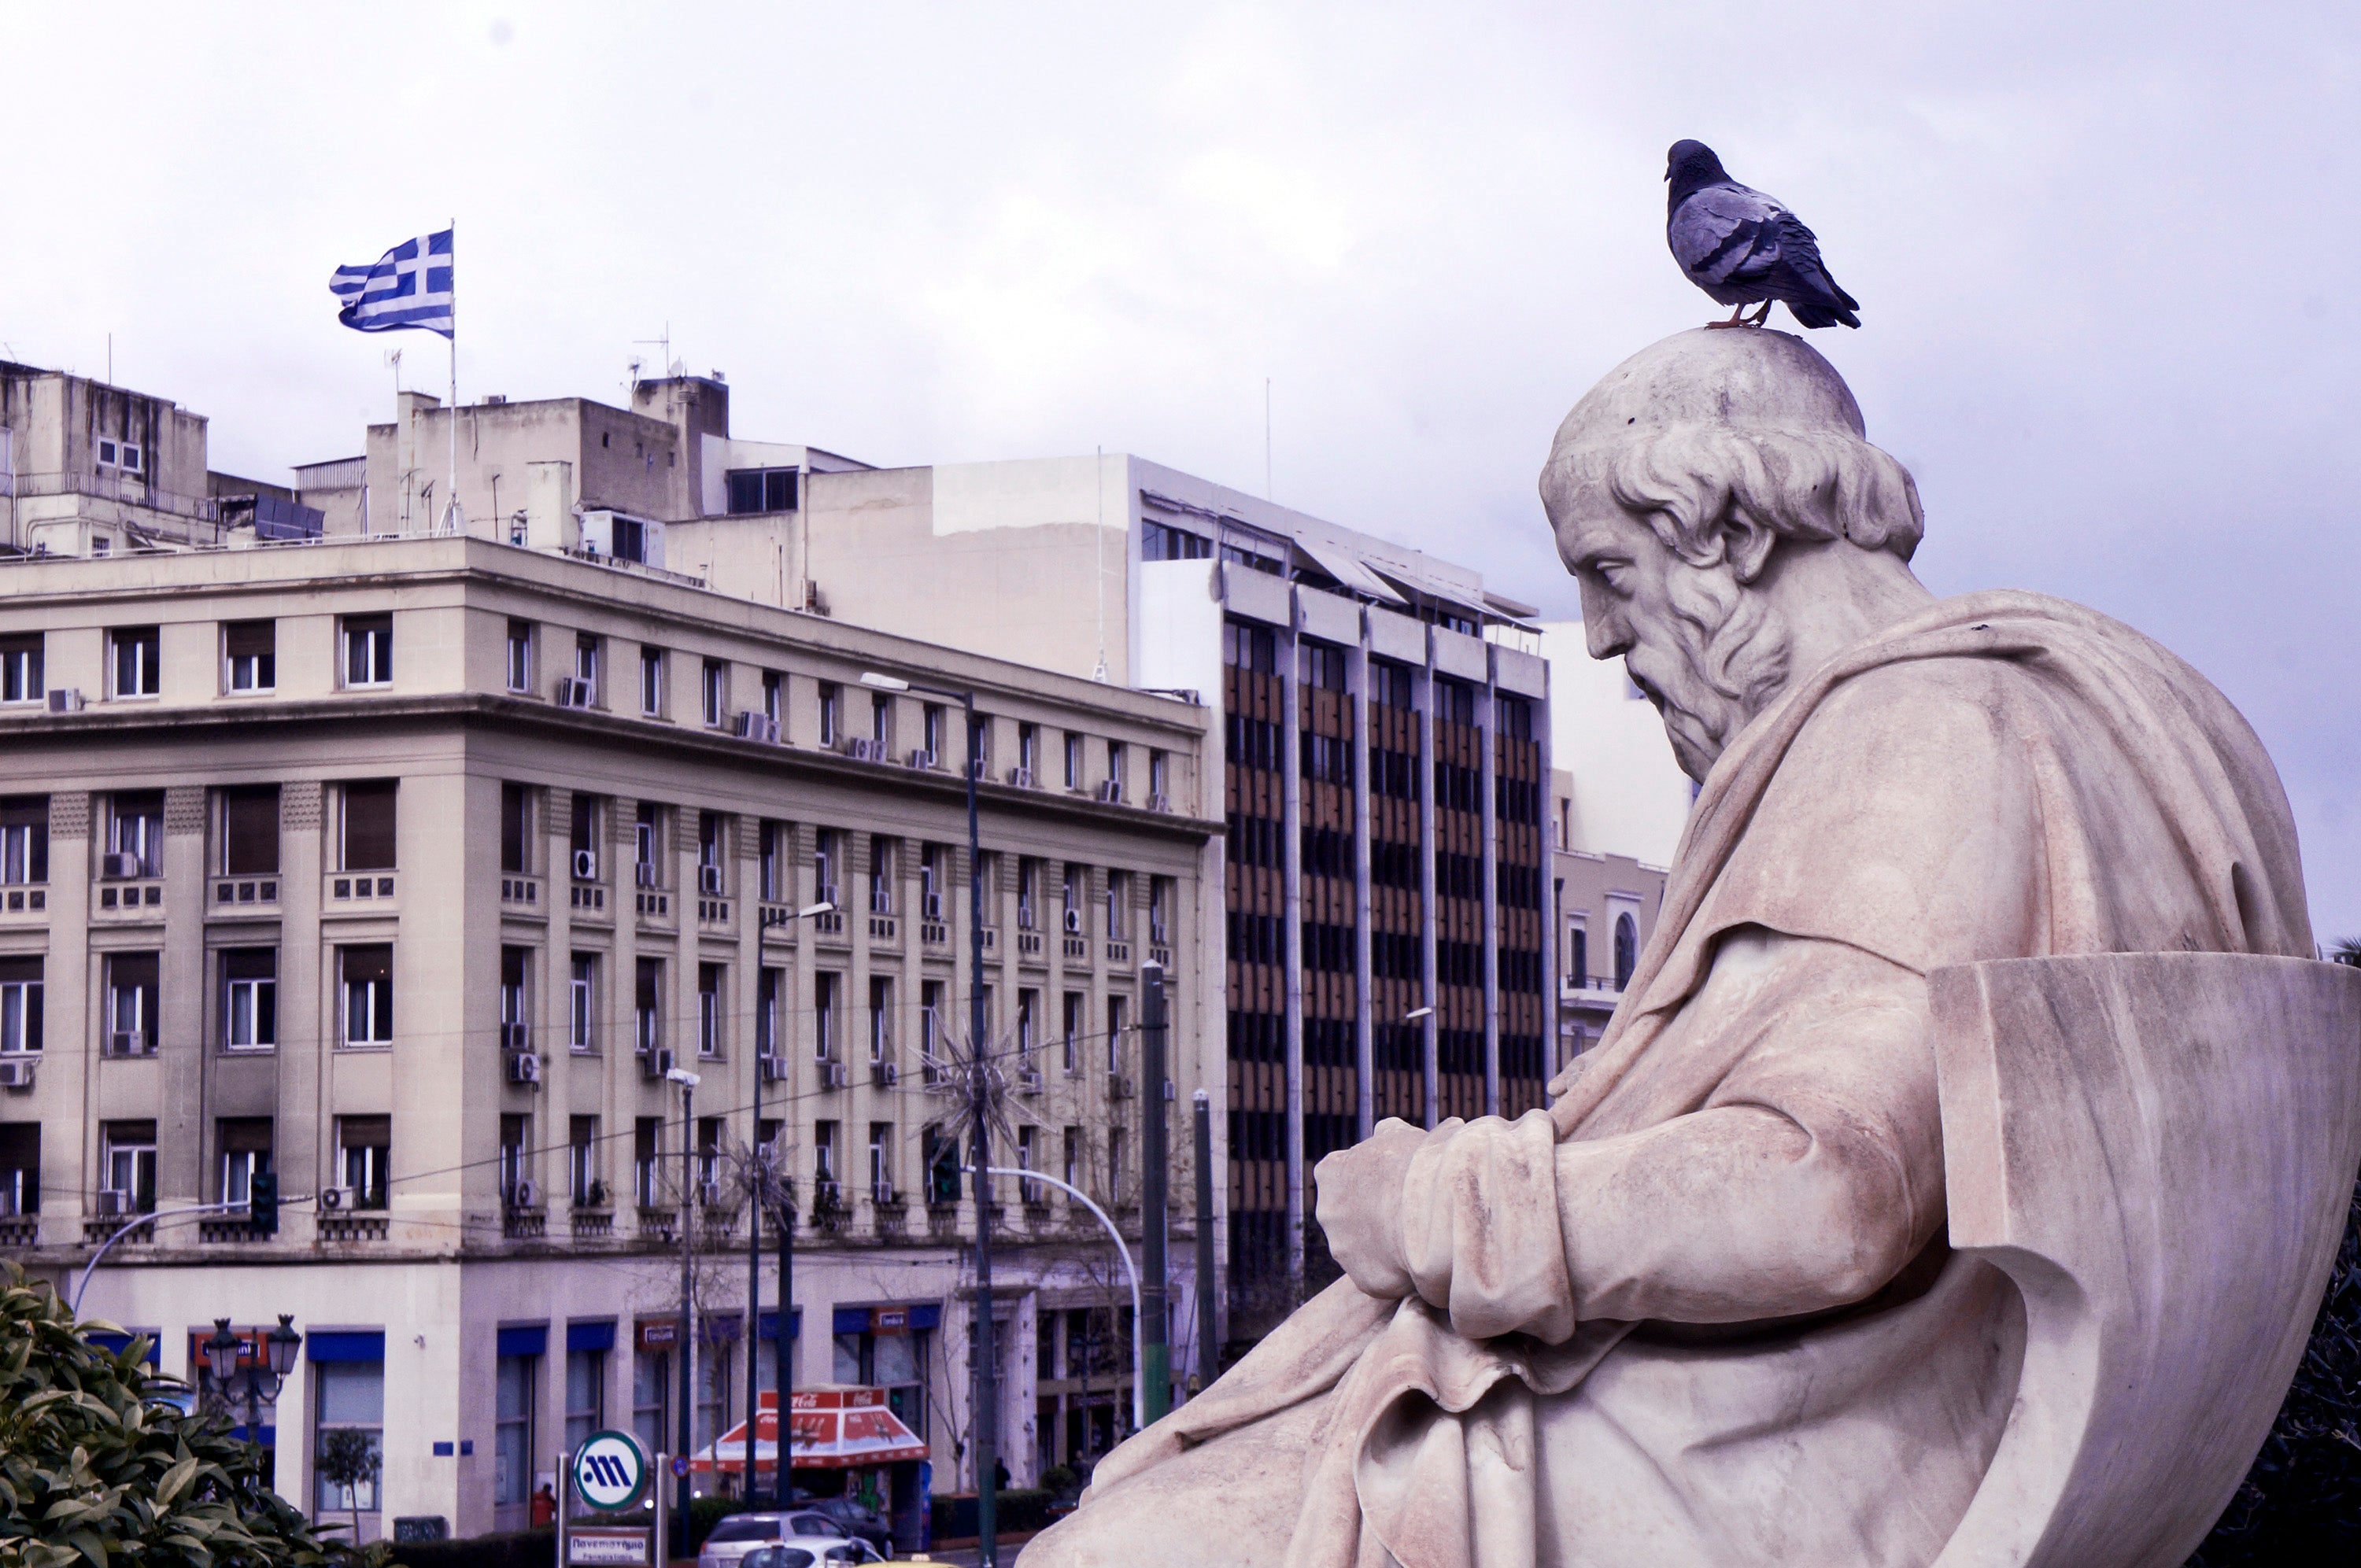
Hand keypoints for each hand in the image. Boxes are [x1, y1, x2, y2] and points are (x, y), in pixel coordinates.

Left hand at [1314, 1117, 1428, 1297]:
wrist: (1433, 1204)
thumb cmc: (1419, 1163)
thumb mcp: (1403, 1136)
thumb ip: (1389, 1135)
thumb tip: (1389, 1129)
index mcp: (1331, 1171)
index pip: (1343, 1177)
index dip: (1372, 1182)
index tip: (1395, 1185)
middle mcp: (1327, 1210)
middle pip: (1351, 1216)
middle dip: (1374, 1216)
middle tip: (1410, 1214)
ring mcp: (1341, 1247)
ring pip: (1364, 1249)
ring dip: (1385, 1246)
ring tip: (1419, 1238)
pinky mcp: (1363, 1279)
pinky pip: (1382, 1276)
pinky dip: (1399, 1272)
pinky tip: (1421, 1260)